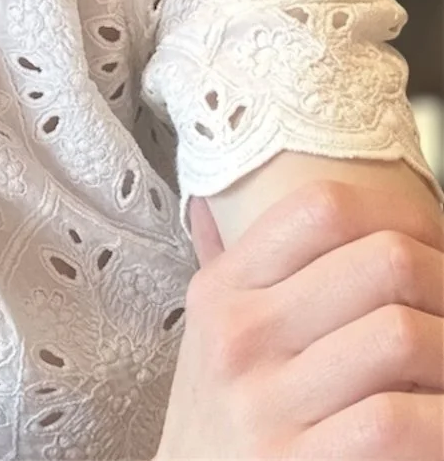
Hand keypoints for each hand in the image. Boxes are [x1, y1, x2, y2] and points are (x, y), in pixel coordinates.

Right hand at [155, 181, 443, 459]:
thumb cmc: (219, 423)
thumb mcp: (207, 340)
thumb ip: (225, 272)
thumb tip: (216, 204)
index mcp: (224, 290)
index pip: (322, 208)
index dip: (401, 214)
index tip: (434, 242)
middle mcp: (242, 336)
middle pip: (382, 262)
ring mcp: (268, 404)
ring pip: (402, 335)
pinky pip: (398, 423)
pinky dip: (441, 420)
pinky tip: (442, 418)